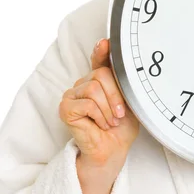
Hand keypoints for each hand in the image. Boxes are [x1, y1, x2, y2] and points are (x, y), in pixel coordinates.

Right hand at [59, 38, 138, 168]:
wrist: (113, 151)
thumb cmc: (121, 127)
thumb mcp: (128, 100)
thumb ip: (123, 82)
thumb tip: (125, 66)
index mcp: (98, 80)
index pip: (99, 60)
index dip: (101, 51)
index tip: (106, 43)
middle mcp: (83, 84)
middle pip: (101, 74)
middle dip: (116, 95)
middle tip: (120, 114)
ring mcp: (71, 95)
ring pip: (94, 88)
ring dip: (108, 108)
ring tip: (111, 121)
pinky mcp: (65, 108)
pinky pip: (87, 103)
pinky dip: (99, 115)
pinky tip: (101, 125)